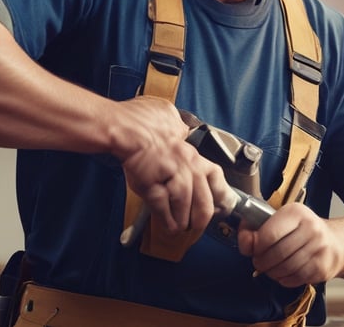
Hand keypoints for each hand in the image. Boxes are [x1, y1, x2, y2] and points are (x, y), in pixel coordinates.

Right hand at [111, 96, 229, 233]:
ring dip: (182, 221)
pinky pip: (163, 209)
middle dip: (202, 217)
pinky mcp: (151, 187)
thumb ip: (178, 129)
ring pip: (184, 207)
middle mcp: (186, 165)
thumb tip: (180, 130)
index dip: (220, 194)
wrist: (122, 127)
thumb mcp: (168, 117)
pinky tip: (167, 225)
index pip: (215, 176)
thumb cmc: (140, 119)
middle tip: (197, 223)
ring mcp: (169, 177)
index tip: (221, 204)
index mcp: (191, 151)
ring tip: (180, 226)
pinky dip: (166, 220)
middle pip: (204, 200)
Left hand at [237, 203, 342, 286]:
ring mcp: (319, 249)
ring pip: (284, 268)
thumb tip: (244, 242)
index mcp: (297, 212)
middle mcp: (311, 228)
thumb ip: (259, 227)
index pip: (269, 233)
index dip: (255, 245)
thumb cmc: (303, 230)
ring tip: (269, 268)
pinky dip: (283, 279)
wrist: (337, 242)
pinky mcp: (322, 267)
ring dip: (271, 272)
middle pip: (276, 253)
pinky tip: (283, 273)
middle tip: (258, 261)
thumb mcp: (283, 220)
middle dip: (261, 261)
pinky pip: (295, 278)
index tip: (250, 248)